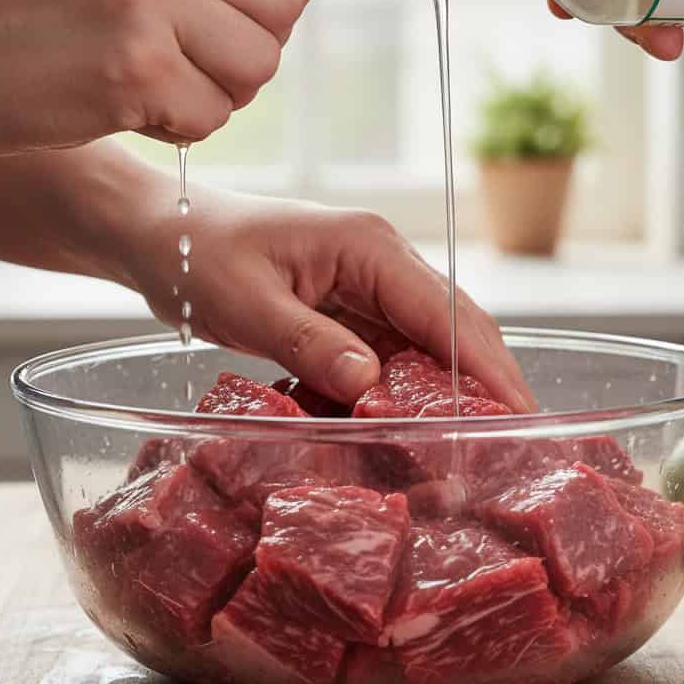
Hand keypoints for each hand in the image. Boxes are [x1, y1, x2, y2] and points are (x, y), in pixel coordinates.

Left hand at [121, 186, 535, 411]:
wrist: (164, 236)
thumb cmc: (198, 254)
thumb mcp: (248, 302)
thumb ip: (309, 343)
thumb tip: (370, 386)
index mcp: (368, 247)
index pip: (447, 311)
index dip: (487, 367)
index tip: (520, 415)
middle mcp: (381, 263)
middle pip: (454, 327)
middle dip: (487, 383)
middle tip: (517, 444)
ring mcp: (367, 287)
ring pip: (428, 346)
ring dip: (450, 394)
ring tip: (477, 447)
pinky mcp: (349, 312)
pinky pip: (392, 357)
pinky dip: (406, 394)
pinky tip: (418, 430)